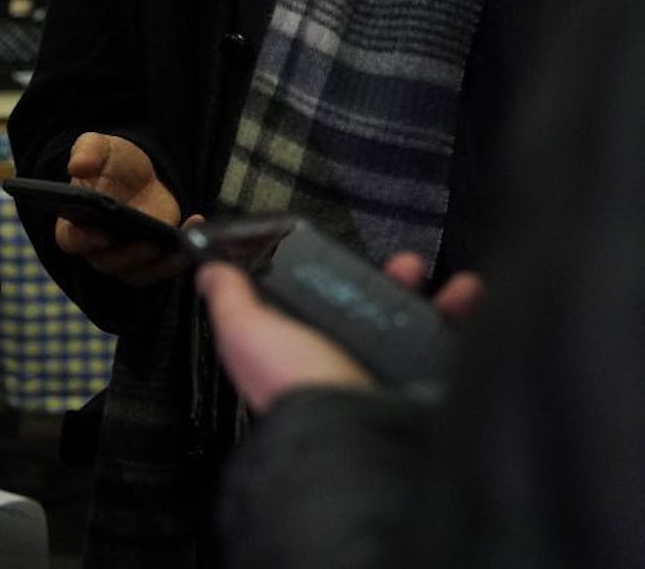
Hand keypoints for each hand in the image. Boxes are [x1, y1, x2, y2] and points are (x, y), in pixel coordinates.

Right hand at [57, 132, 190, 286]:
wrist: (143, 173)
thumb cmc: (113, 163)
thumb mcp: (99, 147)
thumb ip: (86, 152)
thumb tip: (78, 166)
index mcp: (75, 221)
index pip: (70, 239)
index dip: (84, 241)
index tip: (103, 234)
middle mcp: (96, 246)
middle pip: (106, 262)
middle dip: (129, 256)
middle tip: (149, 243)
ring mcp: (123, 256)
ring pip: (135, 273)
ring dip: (157, 264)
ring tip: (177, 246)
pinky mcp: (149, 260)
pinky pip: (160, 271)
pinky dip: (177, 259)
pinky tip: (192, 230)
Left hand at [197, 253, 486, 413]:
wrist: (351, 429)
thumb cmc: (292, 380)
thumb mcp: (246, 332)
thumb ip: (229, 300)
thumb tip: (209, 271)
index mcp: (299, 350)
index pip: (313, 307)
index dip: (324, 276)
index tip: (337, 249)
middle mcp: (342, 363)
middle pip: (367, 310)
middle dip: (386, 279)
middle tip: (402, 262)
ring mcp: (383, 375)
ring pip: (409, 323)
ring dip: (424, 293)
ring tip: (436, 275)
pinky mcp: (420, 384)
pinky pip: (446, 344)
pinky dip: (462, 315)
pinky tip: (469, 295)